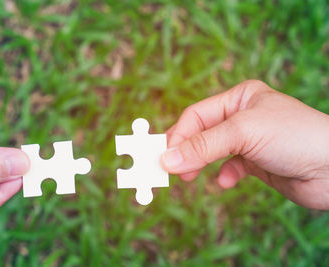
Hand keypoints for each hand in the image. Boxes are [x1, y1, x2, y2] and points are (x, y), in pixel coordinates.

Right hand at [161, 80, 328, 209]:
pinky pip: (231, 167)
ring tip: (189, 178)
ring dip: (200, 164)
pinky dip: (225, 175)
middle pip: (202, 133)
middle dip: (186, 151)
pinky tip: (226, 182)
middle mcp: (243, 117)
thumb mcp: (243, 133)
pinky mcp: (258, 162)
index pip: (197, 115)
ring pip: (213, 151)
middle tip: (170, 169)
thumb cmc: (294, 136)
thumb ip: (203, 146)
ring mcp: (251, 140)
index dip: (178, 135)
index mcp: (240, 97)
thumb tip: (167, 160)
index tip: (164, 157)